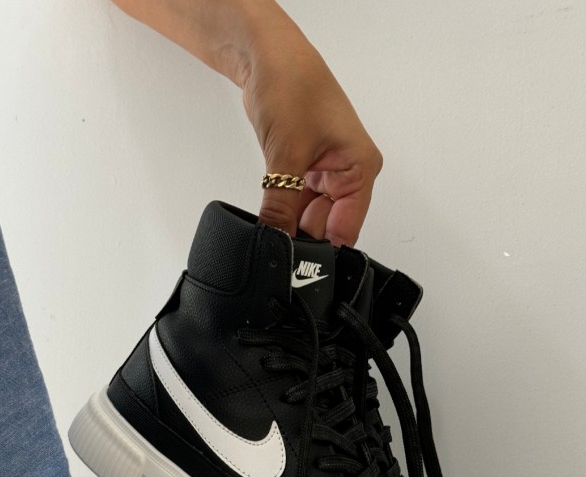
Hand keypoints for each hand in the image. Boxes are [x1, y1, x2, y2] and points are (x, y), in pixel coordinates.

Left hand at [242, 38, 382, 245]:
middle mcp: (348, 174)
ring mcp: (327, 173)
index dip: (321, 250)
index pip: (346, 229)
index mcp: (360, 169)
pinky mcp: (307, 170)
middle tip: (276, 246)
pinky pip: (296, 203)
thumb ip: (281, 206)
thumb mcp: (287, 155)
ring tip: (271, 223)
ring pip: (309, 217)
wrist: (269, 58)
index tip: (297, 266)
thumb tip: (274, 242)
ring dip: (289, 222)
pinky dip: (282, 210)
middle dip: (300, 237)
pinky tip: (270, 214)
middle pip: (326, 226)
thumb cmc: (294, 86)